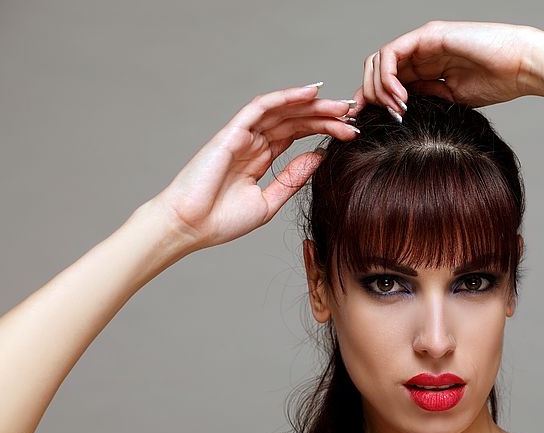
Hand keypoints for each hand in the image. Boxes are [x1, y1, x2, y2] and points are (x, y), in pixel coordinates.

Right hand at [146, 84, 357, 251]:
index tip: (351, 131)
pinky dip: (286, 97)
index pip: (298, 135)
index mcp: (260, 159)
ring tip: (340, 104)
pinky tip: (310, 92)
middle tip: (353, 113)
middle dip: (325, 115)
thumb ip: (292, 178)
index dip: (325, 129)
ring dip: (313, 104)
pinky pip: (261, 107)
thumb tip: (318, 156)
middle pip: (295, 120)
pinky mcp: (232, 132)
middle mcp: (253, 143)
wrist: (190, 228)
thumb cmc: (221, 220)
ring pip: (283, 110)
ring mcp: (242, 136)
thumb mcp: (268, 202)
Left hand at [348, 20, 543, 115]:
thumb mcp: (452, 99)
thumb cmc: (498, 82)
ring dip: (379, 90)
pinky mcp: (427, 36)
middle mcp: (420, 52)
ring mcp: (422, 42)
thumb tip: (399, 113)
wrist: (522, 66)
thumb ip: (426, 99)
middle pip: (376, 70)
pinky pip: (391, 54)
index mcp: (426, 67)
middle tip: (377, 117)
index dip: (374, 101)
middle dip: (369, 96)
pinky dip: (388, 78)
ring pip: (379, 61)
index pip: (387, 82)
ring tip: (397, 110)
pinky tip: (402, 98)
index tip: (368, 123)